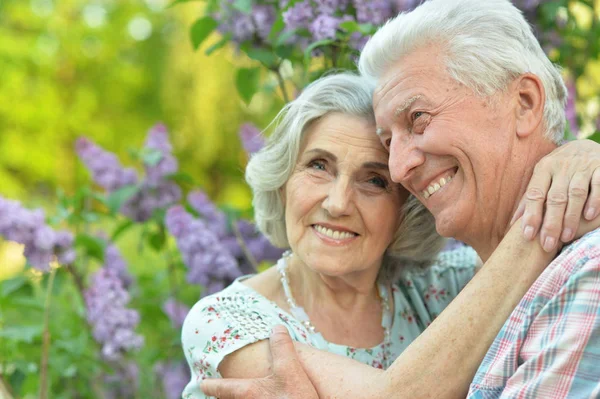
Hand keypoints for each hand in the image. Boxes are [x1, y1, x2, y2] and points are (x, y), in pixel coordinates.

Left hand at [201, 325, 318, 398]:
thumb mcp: (290, 370)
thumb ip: (282, 347)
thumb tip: (276, 328)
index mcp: (247, 392)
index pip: (222, 388)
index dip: (210, 385)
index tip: (203, 384)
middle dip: (224, 397)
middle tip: (220, 393)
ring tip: (240, 396)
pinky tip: (270, 398)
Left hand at [511, 139, 599, 251]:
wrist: (586, 146)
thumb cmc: (560, 169)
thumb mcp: (543, 177)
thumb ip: (530, 198)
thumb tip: (512, 222)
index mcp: (544, 168)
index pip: (535, 194)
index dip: (531, 215)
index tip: (528, 236)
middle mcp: (562, 166)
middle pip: (555, 198)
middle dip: (551, 223)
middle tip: (547, 244)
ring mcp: (582, 166)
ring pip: (575, 193)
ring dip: (571, 216)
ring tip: (566, 237)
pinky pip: (598, 185)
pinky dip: (594, 201)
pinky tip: (589, 217)